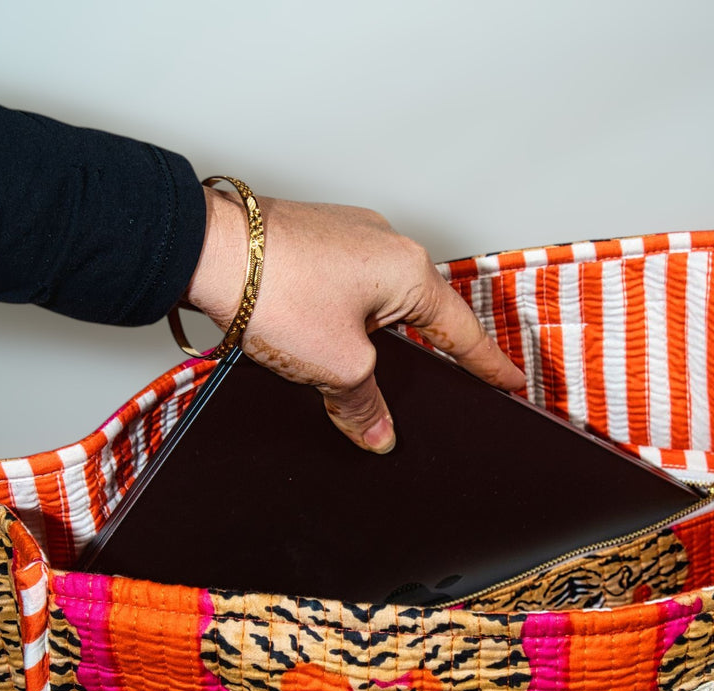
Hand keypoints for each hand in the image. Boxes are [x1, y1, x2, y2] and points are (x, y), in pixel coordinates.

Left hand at [184, 185, 525, 452]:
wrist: (204, 249)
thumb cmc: (274, 290)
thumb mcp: (335, 366)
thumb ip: (366, 404)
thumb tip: (378, 433)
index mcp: (410, 270)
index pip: (462, 330)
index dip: (487, 363)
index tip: (509, 380)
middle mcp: (386, 243)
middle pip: (421, 312)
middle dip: (424, 352)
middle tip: (440, 382)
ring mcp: (347, 235)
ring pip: (379, 299)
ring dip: (371, 337)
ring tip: (350, 368)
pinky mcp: (312, 239)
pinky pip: (347, 286)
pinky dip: (342, 318)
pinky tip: (318, 339)